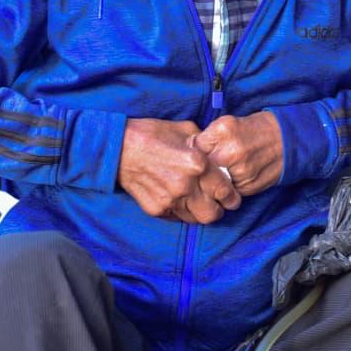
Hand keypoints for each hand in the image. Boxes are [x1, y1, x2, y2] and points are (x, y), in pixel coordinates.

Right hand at [118, 118, 239, 223]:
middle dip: (218, 210)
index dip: (232, 197)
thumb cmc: (152, 134)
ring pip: (194, 220)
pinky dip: (179, 211)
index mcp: (197, 164)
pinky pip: (175, 217)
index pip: (225, 191)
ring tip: (195, 201)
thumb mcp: (184, 130)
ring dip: (198, 212)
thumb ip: (205, 144)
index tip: (232, 197)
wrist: (118, 147)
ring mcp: (170, 200)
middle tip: (216, 203)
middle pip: (212, 214)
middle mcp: (186, 186)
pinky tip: (176, 198)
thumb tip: (217, 152)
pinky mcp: (156, 209)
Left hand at [190, 111, 283, 196]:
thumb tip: (189, 151)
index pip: (193, 147)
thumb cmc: (255, 130)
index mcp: (224, 130)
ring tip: (221, 172)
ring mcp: (240, 171)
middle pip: (200, 169)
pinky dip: (225, 188)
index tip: (195, 154)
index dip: (193, 153)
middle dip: (199, 170)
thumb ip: (208, 137)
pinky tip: (232, 179)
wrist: (287, 140)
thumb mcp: (229, 122)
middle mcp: (231, 151)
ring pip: (211, 184)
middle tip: (203, 168)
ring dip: (211, 181)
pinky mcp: (247, 187)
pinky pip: (226, 192)